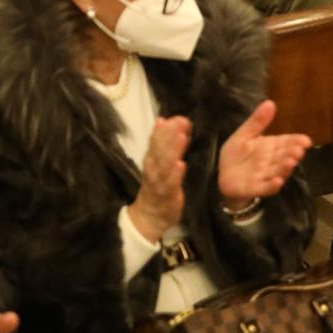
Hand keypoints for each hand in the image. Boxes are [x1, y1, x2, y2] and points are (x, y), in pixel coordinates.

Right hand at [127, 116, 190, 243]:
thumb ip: (162, 143)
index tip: (178, 118)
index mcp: (151, 158)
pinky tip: (181, 165)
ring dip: (172, 150)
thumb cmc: (158, 185)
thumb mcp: (158, 162)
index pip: (156, 140)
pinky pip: (170, 184)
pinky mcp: (166, 195)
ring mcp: (158, 181)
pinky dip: (174, 174)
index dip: (166, 128)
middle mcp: (152, 167)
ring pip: (164, 164)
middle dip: (170, 134)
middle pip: (159, 148)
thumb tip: (164, 120)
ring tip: (182, 138)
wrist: (149, 215)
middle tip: (181, 122)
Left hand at [217, 100, 311, 207]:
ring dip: (285, 168)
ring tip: (291, 161)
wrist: (223, 176)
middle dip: (292, 153)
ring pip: (278, 171)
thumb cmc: (237, 155)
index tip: (306, 140)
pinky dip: (272, 185)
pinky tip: (278, 181)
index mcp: (270, 147)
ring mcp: (265, 176)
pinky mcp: (256, 188)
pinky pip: (266, 188)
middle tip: (299, 150)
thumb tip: (270, 102)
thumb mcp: (244, 135)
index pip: (286, 142)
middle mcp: (271, 161)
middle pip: (284, 157)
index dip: (296, 141)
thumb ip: (257, 122)